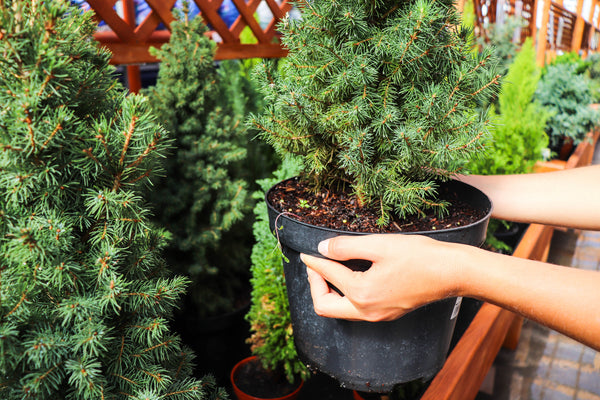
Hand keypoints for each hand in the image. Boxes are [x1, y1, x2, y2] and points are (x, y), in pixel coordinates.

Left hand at [301, 234, 461, 321]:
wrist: (452, 272)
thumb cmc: (419, 256)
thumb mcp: (379, 244)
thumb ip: (345, 246)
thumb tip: (322, 248)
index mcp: (362, 293)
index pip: (328, 276)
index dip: (314, 262)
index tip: (306, 253)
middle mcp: (367, 311)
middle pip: (325, 306)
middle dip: (315, 285)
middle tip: (315, 265)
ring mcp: (378, 316)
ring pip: (340, 310)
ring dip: (329, 291)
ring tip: (329, 269)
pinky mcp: (387, 313)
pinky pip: (355, 309)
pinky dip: (345, 294)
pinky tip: (350, 277)